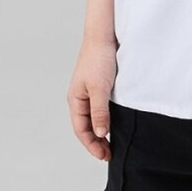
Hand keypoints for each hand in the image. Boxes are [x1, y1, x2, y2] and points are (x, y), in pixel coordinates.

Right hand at [67, 39, 117, 161]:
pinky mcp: (100, 85)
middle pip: (86, 126)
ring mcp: (90, 91)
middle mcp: (80, 97)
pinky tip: (116, 122)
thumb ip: (100, 112)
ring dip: (101, 131)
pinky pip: (101, 108)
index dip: (92, 145)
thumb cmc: (99, 58)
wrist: (105, 35)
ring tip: (112, 143)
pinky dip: (106, 118)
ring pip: (93, 118)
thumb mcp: (100, 88)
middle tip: (110, 154)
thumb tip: (101, 134)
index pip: (81, 130)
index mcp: (75, 99)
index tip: (104, 155)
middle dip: (96, 142)